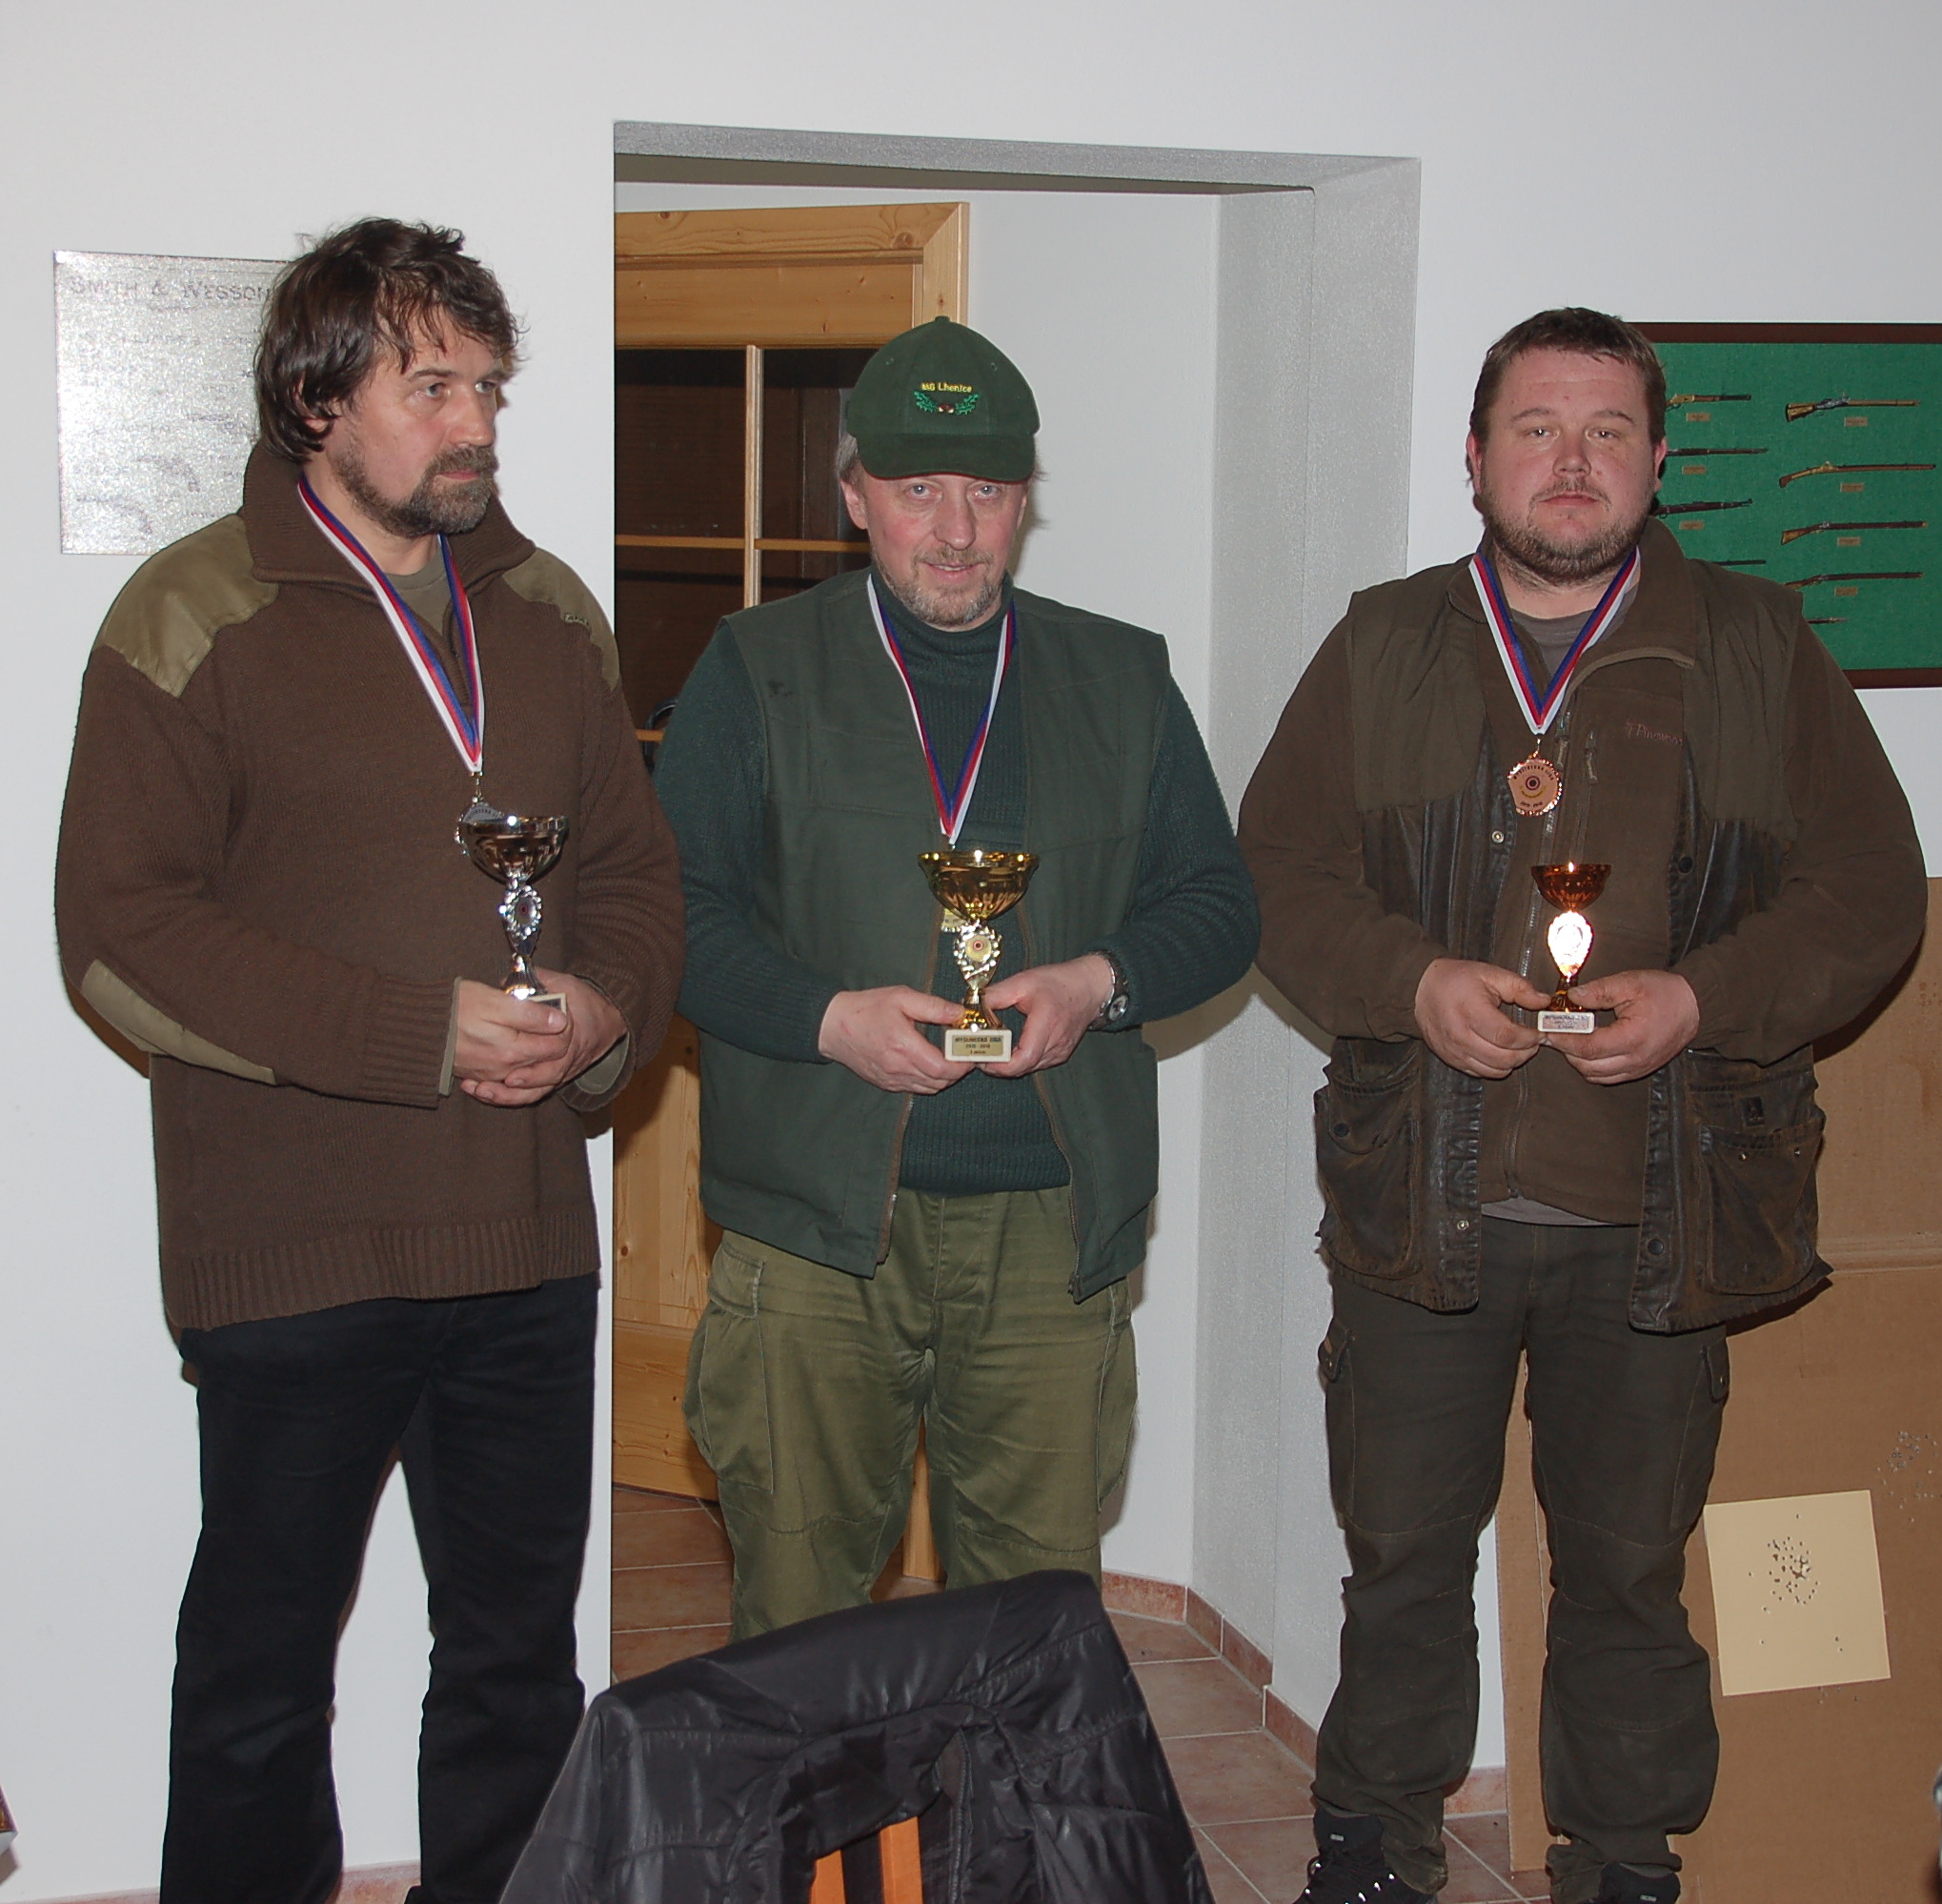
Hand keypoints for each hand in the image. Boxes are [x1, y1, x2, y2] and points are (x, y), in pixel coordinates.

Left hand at [455, 971, 625, 1106]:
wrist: (607, 1021)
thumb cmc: (585, 1001)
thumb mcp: (566, 984)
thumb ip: (539, 980)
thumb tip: (507, 980)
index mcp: (570, 1038)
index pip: (554, 1055)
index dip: (534, 1066)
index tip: (511, 1072)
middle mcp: (566, 1059)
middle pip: (544, 1080)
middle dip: (516, 1088)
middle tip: (490, 1086)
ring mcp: (561, 1071)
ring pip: (538, 1091)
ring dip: (511, 1097)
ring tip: (485, 1093)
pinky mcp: (555, 1077)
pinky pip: (535, 1093)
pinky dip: (513, 1097)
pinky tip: (491, 1095)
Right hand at [819, 986, 971, 1093]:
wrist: (832, 1026)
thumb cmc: (866, 1008)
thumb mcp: (901, 997)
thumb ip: (933, 1006)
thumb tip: (959, 1014)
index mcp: (904, 1046)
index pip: (943, 1069)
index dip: (962, 1065)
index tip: (969, 1053)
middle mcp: (898, 1068)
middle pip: (940, 1082)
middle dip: (957, 1071)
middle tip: (963, 1055)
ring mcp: (891, 1079)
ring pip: (929, 1089)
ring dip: (943, 1078)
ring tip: (948, 1059)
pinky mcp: (885, 1083)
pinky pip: (914, 1089)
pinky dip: (927, 1081)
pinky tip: (928, 1065)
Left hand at [980, 953, 1115, 1077]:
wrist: (1090, 987)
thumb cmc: (1059, 982)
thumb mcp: (1023, 982)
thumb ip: (996, 995)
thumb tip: (971, 1005)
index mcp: (1046, 1023)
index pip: (1023, 1059)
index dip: (999, 1064)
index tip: (982, 1057)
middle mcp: (1056, 1043)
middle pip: (1022, 1068)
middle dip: (997, 1066)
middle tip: (978, 1054)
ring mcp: (1060, 1052)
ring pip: (1028, 1069)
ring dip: (1008, 1065)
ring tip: (990, 1051)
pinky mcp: (1061, 1054)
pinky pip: (1036, 1065)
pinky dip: (1020, 1061)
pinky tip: (1008, 1050)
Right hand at [1413, 958, 1547, 1078]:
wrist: (1421, 988)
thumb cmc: (1457, 979)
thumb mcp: (1490, 974)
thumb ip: (1520, 988)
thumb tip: (1544, 1001)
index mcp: (1470, 1010)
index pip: (1507, 1036)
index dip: (1529, 1039)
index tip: (1539, 1033)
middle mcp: (1459, 1035)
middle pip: (1503, 1058)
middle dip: (1525, 1052)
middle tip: (1532, 1041)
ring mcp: (1453, 1050)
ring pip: (1493, 1070)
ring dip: (1512, 1062)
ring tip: (1518, 1047)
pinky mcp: (1450, 1059)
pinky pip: (1479, 1073)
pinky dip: (1495, 1067)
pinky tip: (1499, 1052)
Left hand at [1550, 968, 1698, 1084]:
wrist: (1695, 1006)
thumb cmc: (1666, 993)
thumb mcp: (1630, 983)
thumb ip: (1599, 991)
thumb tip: (1572, 997)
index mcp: (1633, 1038)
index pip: (1587, 1048)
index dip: (1563, 1040)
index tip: (1547, 1031)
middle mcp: (1636, 1059)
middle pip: (1587, 1066)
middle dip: (1566, 1050)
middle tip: (1556, 1032)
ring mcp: (1638, 1068)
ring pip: (1595, 1076)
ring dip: (1578, 1060)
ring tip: (1571, 1038)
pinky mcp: (1640, 1070)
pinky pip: (1608, 1077)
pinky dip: (1592, 1067)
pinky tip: (1588, 1048)